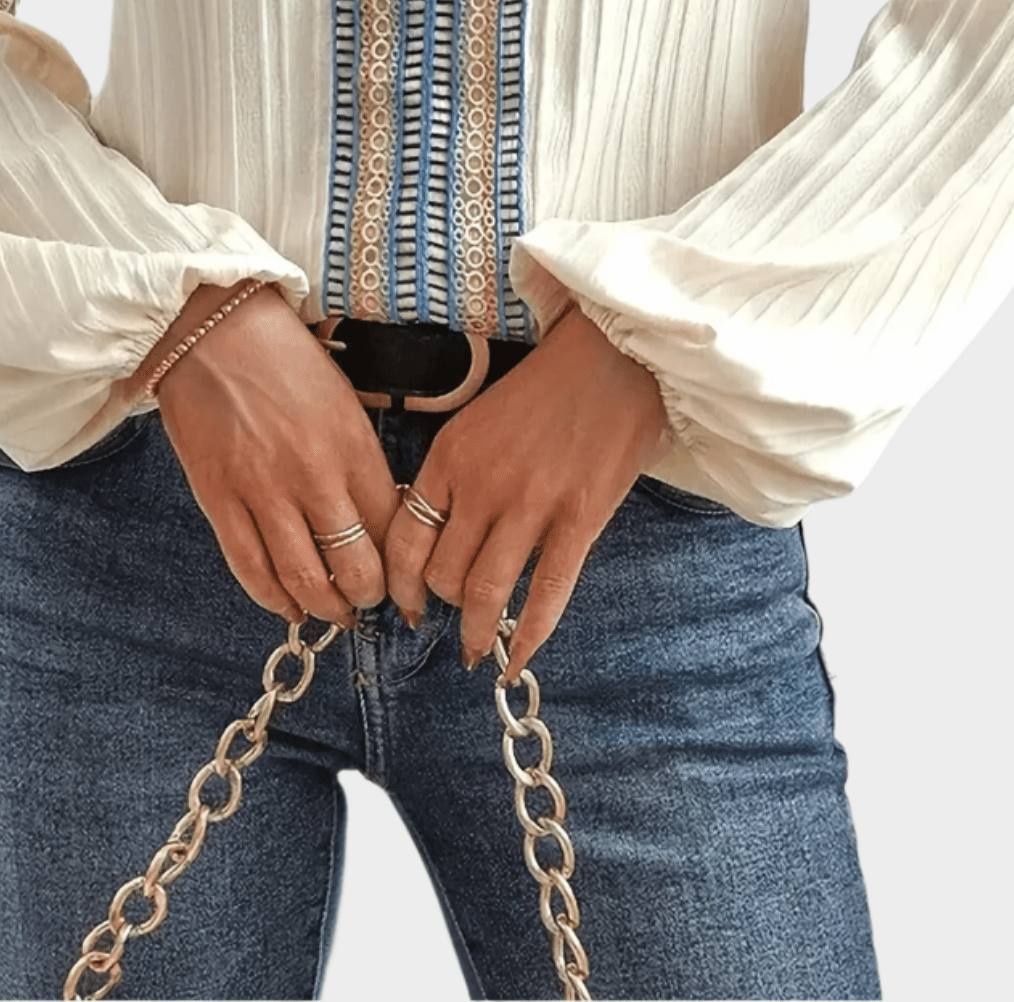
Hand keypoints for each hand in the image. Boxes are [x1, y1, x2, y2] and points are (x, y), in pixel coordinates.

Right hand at [131, 283, 401, 628]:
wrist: (211, 328)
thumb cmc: (282, 358)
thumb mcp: (341, 400)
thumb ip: (359, 460)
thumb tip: (378, 518)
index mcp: (351, 444)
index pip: (391, 527)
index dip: (403, 565)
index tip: (407, 580)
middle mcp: (312, 472)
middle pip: (354, 565)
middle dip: (369, 596)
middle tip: (370, 602)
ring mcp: (262, 489)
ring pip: (303, 577)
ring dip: (324, 607)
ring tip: (334, 612)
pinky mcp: (218, 497)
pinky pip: (249, 567)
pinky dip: (272, 597)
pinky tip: (286, 605)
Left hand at [383, 306, 669, 680]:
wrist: (614, 354)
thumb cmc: (548, 384)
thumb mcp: (479, 417)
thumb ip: (457, 470)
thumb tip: (438, 529)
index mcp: (451, 456)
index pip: (404, 540)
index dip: (399, 584)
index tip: (404, 604)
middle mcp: (482, 484)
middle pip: (441, 573)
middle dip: (442, 605)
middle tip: (452, 617)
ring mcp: (531, 504)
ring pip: (485, 592)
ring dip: (476, 631)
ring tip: (476, 650)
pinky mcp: (580, 518)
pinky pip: (548, 592)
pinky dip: (530, 634)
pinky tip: (518, 658)